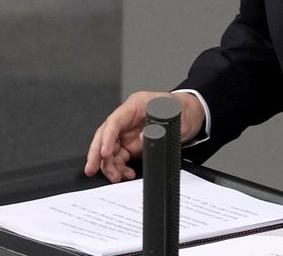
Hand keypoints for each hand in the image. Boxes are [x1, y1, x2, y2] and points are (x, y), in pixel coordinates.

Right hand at [83, 91, 205, 182]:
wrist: (191, 115)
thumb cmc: (182, 110)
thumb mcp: (174, 116)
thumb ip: (158, 127)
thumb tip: (141, 138)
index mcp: (135, 105)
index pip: (115, 121)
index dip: (107, 137)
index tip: (105, 152)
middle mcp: (128, 118)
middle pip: (105, 135)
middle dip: (97, 153)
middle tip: (92, 168)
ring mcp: (128, 132)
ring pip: (110, 149)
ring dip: (110, 165)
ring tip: (117, 177)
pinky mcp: (131, 144)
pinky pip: (120, 157)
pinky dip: (119, 168)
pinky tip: (125, 174)